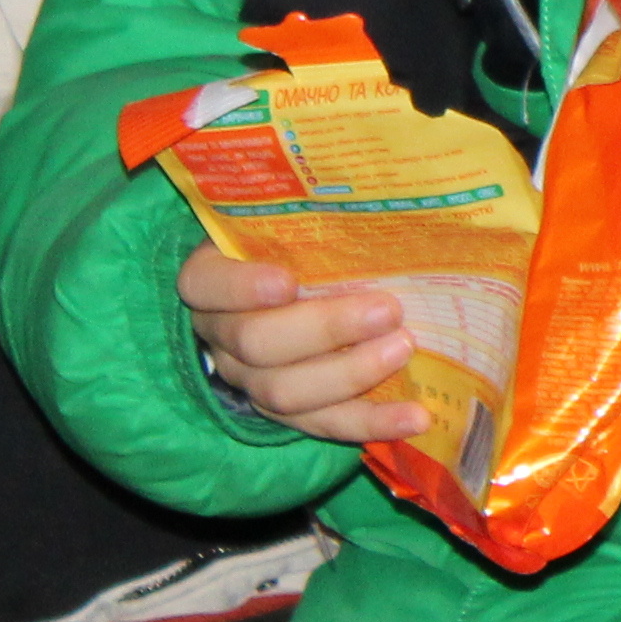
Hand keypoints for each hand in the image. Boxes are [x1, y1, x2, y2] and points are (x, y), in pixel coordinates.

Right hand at [177, 242, 434, 445]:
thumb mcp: (284, 223)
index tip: (287, 281)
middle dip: (325, 329)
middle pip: (256, 343)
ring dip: (351, 374)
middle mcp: (221, 335)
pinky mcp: (288, 414)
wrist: (282, 290)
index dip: (241, 287)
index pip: (205, 284)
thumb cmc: (288, 244)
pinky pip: (324, 425)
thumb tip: (381, 195)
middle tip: (387, 310)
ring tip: (403, 349)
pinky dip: (372, 423)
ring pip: (285, 392)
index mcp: (209, 279)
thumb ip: (309, 219)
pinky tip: (414, 417)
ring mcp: (249, 380)